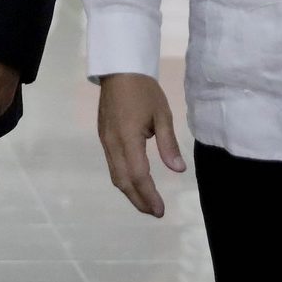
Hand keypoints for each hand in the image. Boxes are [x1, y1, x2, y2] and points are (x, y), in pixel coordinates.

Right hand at [98, 74, 185, 217]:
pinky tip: (135, 183)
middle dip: (139, 200)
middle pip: (123, 181)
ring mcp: (105, 141)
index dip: (149, 195)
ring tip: (146, 203)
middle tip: (155, 212)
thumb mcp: (162, 114)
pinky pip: (113, 165)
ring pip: (115, 175)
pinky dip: (124, 179)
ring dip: (130, 192)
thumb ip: (168, 144)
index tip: (161, 210)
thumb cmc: (144, 90)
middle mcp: (113, 144)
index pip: (139, 175)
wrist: (119, 69)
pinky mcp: (104, 137)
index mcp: (128, 138)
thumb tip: (178, 170)